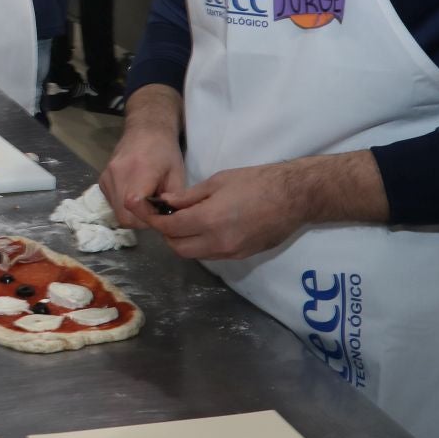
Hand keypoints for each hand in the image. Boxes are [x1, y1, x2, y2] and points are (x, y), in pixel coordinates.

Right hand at [99, 109, 185, 229]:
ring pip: (116, 211)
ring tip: (146, 202)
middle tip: (154, 211)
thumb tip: (166, 220)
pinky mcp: (102, 180)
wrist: (146, 129)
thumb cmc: (165, 151)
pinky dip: (123, 206)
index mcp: (138, 171)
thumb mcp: (177, 175)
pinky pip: (112, 203)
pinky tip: (136, 195)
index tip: (159, 213)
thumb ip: (172, 200)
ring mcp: (106, 177)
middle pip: (123, 215)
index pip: (133, 206)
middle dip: (140, 220)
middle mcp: (117, 174)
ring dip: (132, 214)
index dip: (147, 217)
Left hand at [129, 162, 315, 260]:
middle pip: (178, 248)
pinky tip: (202, 228)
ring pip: (195, 254)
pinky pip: (212, 255)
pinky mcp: (242, 256)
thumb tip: (165, 202)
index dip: (153, 219)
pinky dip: (200, 245)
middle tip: (165, 215)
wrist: (294, 197)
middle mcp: (218, 242)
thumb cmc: (256, 182)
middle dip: (166, 233)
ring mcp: (231, 252)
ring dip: (183, 241)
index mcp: (209, 220)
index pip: (169, 227)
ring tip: (183, 220)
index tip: (144, 209)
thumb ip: (189, 196)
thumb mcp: (218, 181)